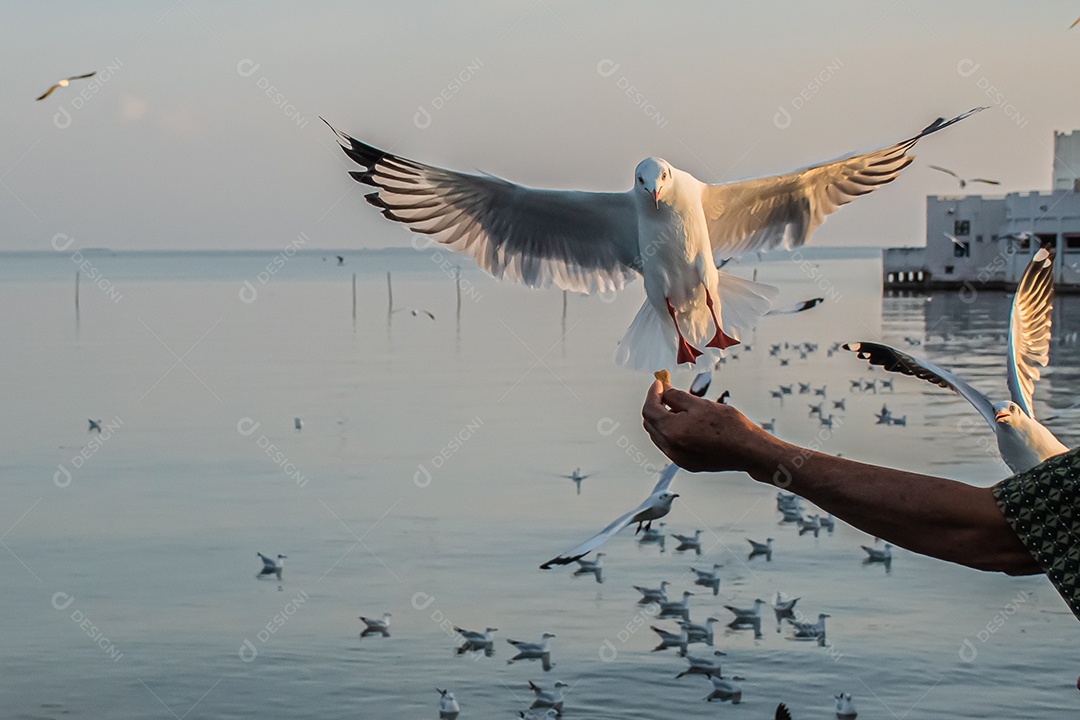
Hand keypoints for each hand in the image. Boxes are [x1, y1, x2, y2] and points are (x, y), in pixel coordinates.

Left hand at [641, 379, 772, 473]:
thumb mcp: (700, 404)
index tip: (659, 383)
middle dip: (655, 406)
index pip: (650, 410)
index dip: (652, 393)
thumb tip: (664, 390)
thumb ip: (676, 396)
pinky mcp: (687, 463)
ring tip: (676, 405)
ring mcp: (678, 458)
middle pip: (651, 424)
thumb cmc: (730, 427)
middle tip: (665, 391)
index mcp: (672, 432)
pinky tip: (684, 422)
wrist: (749, 450)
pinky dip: (671, 431)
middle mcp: (671, 448)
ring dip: (662, 419)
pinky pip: (670, 445)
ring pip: (659, 436)